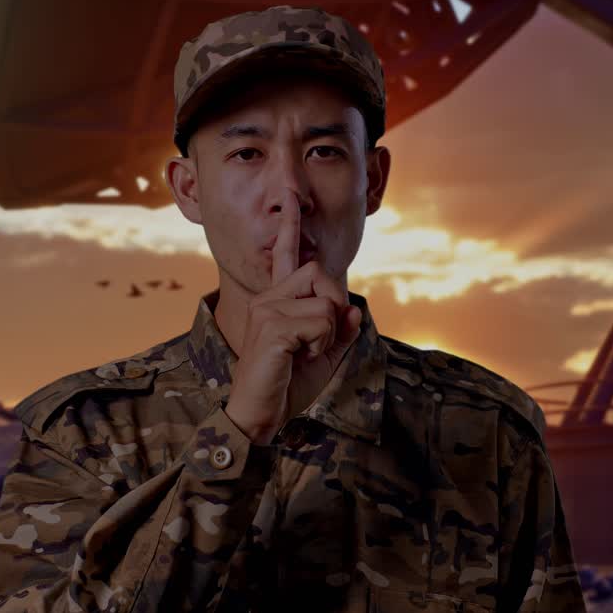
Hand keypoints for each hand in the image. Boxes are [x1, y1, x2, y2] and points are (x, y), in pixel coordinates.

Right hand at [224, 187, 362, 444]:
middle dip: (333, 306)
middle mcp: (269, 297)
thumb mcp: (324, 356)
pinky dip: (320, 344)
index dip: (291, 226)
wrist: (260, 414)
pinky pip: (320, 321)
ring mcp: (267, 308)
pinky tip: (299, 358)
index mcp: (278, 300)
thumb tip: (352, 307)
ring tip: (303, 354)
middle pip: (320, 274)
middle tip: (317, 341)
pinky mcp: (271, 325)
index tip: (292, 197)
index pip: (287, 256)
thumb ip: (340, 329)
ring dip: (326, 335)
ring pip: (324, 303)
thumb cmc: (287, 385)